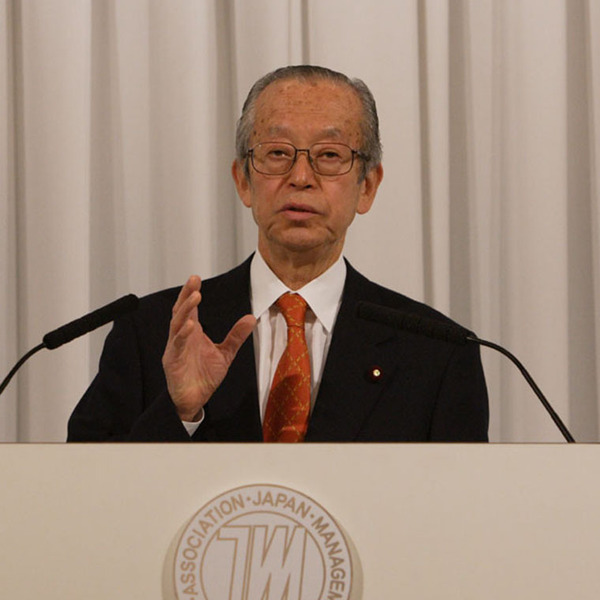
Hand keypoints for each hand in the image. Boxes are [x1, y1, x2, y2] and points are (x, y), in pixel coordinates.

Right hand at [162, 275, 255, 421]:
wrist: (194, 400)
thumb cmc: (204, 376)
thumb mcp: (225, 353)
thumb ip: (236, 336)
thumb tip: (250, 318)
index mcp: (192, 332)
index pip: (189, 308)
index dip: (191, 292)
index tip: (196, 278)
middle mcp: (182, 336)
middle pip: (180, 310)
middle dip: (186, 295)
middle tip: (194, 280)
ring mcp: (175, 348)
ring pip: (176, 324)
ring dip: (185, 310)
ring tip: (195, 297)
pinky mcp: (173, 361)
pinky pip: (177, 344)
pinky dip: (183, 334)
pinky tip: (190, 325)